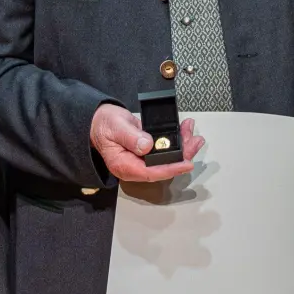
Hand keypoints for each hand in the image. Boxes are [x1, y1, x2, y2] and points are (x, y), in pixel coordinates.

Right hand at [90, 103, 204, 182]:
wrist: (98, 120)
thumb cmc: (103, 125)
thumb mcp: (115, 127)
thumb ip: (131, 137)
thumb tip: (147, 146)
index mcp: (125, 166)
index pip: (151, 172)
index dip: (171, 169)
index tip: (186, 163)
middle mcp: (135, 166)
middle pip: (163, 166)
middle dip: (183, 154)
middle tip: (196, 141)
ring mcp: (142, 159)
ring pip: (167, 158)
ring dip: (182, 146)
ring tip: (193, 133)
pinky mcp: (147, 151)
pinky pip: (164, 149)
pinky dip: (176, 140)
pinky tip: (184, 130)